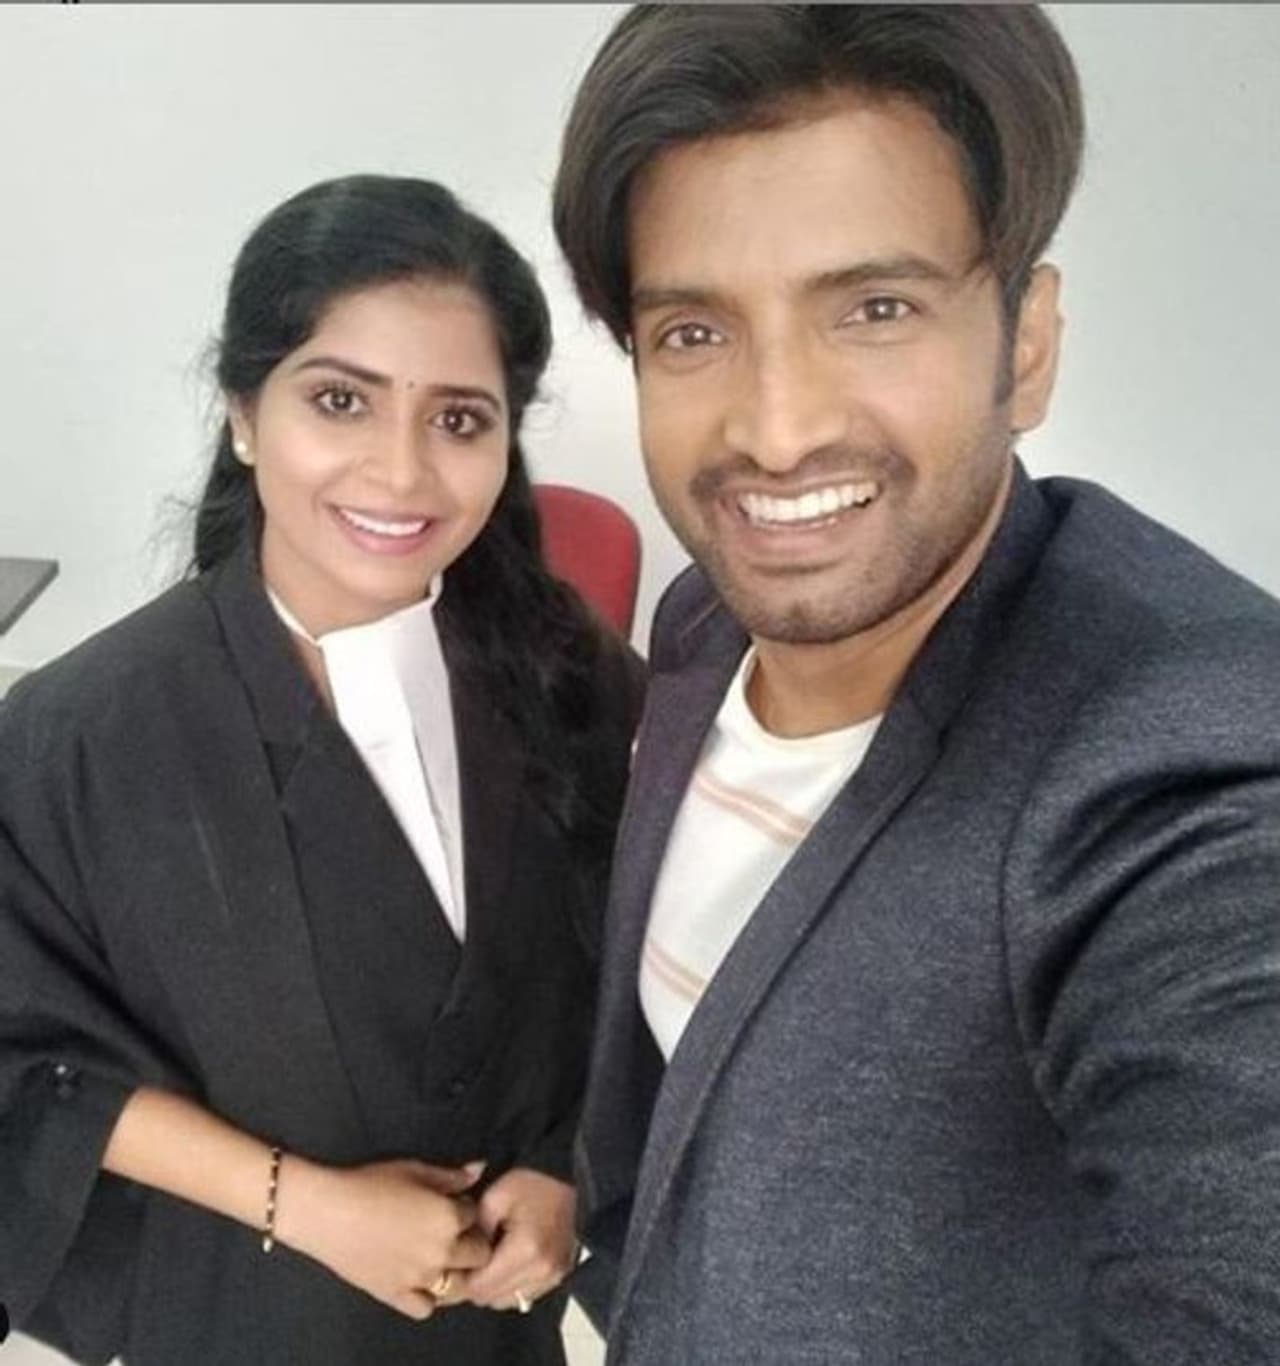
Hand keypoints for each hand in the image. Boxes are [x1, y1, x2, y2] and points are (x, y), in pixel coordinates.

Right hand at [276, 1156, 490, 1319]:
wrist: (328, 1212)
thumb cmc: (370, 1184)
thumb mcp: (415, 1170)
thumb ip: (451, 1176)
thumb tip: (478, 1170)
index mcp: (449, 1218)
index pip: (476, 1215)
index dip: (466, 1207)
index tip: (453, 1204)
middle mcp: (441, 1252)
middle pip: (478, 1253)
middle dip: (471, 1240)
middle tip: (452, 1231)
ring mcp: (420, 1278)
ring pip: (459, 1286)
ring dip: (457, 1272)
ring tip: (442, 1257)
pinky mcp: (396, 1295)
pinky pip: (426, 1307)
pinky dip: (429, 1297)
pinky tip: (421, 1280)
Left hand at [463, 1168, 577, 1311]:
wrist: (568, 1176)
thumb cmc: (533, 1182)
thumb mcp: (495, 1197)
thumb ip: (474, 1231)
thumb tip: (461, 1257)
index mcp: (525, 1251)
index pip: (480, 1287)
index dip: (461, 1278)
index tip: (453, 1264)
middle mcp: (542, 1270)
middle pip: (493, 1298)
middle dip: (475, 1284)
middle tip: (468, 1261)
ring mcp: (554, 1276)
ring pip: (508, 1301)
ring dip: (494, 1287)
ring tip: (488, 1260)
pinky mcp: (560, 1275)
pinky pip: (525, 1295)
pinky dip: (512, 1285)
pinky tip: (506, 1262)